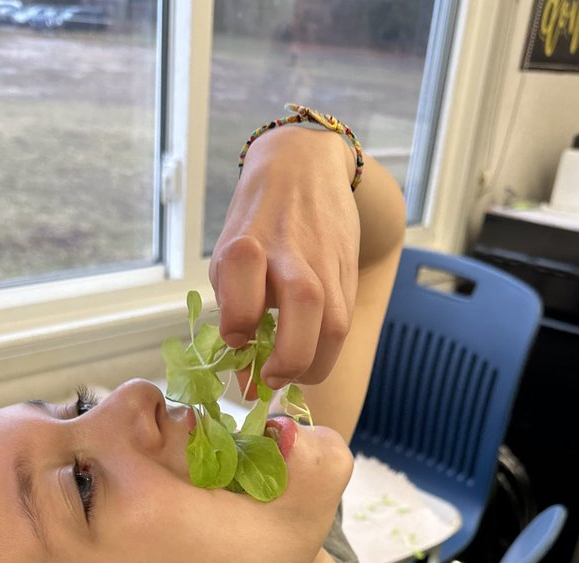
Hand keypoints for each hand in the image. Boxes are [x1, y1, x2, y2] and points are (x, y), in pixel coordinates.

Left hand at [209, 124, 359, 388]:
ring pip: (335, 322)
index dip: (238, 322)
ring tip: (294, 375)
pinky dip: (327, 350)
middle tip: (272, 378)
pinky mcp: (348, 272)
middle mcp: (289, 250)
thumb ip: (234, 310)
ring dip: (315, 365)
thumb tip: (248, 380)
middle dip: (289, 357)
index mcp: (247, 243)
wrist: (304, 167)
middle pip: (304, 304)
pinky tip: (310, 355)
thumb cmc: (256, 224)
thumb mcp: (229, 255)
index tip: (237, 339)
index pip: (243, 283)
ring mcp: (325, 261)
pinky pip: (344, 322)